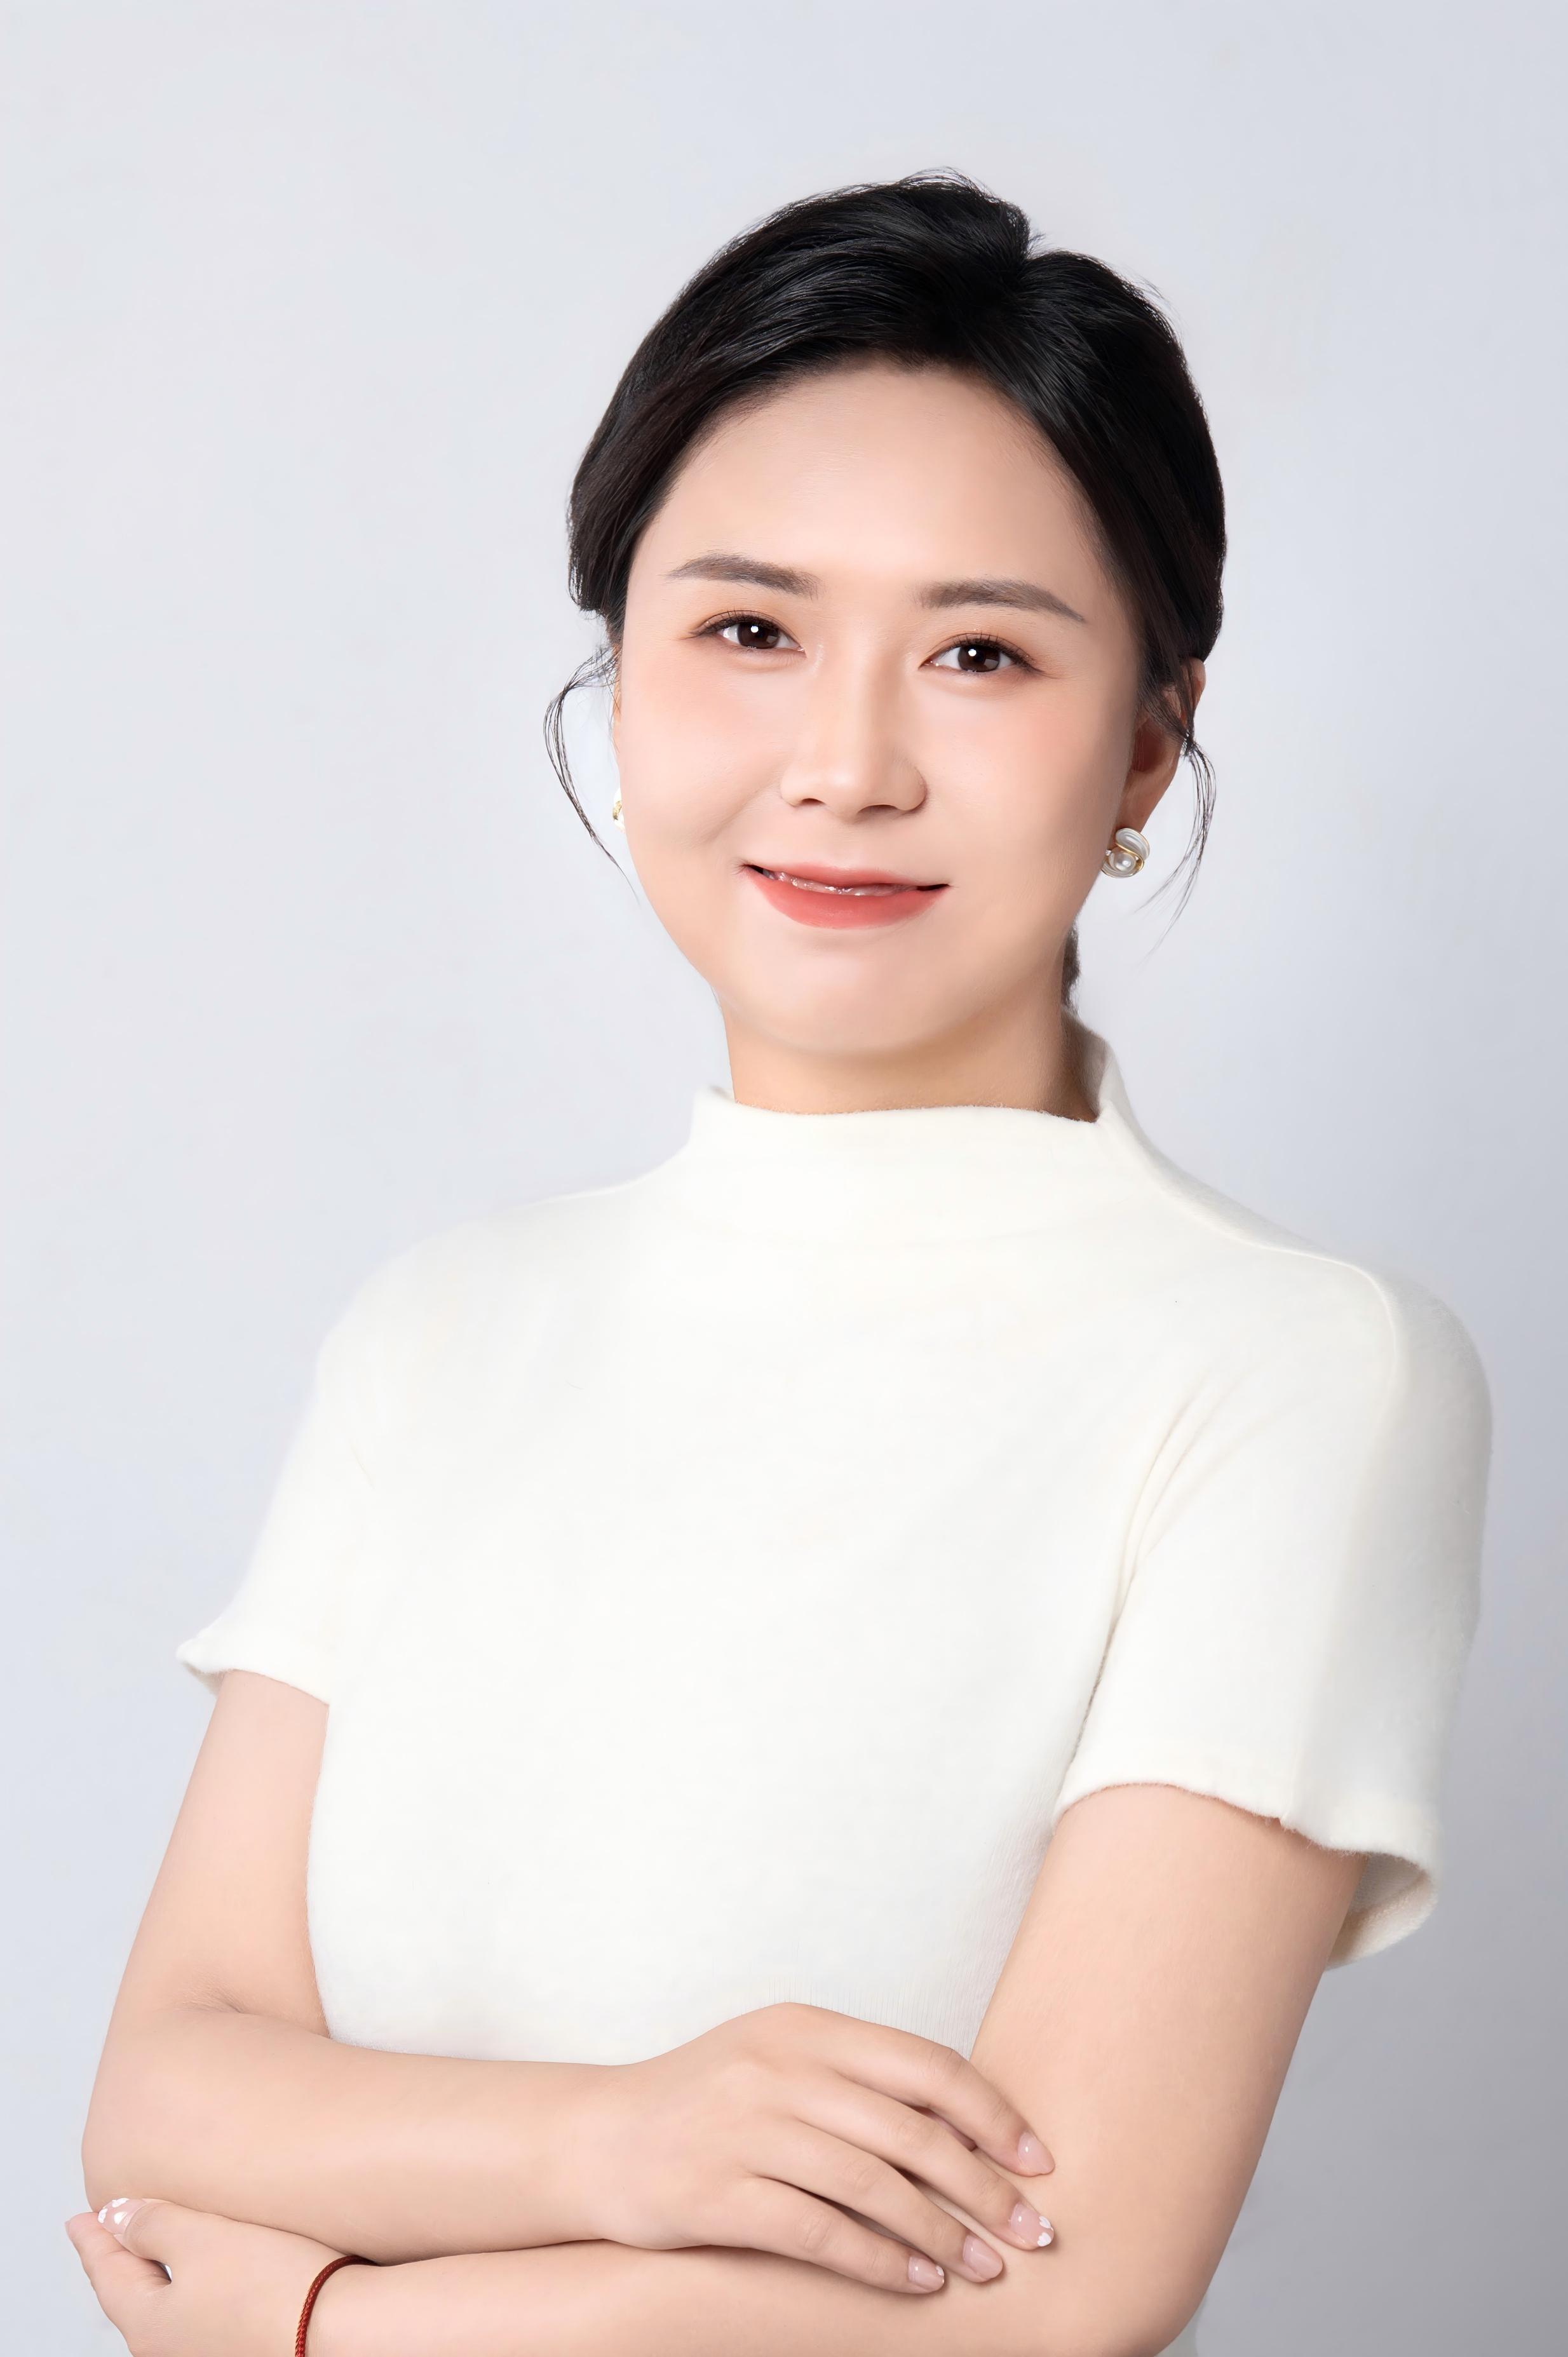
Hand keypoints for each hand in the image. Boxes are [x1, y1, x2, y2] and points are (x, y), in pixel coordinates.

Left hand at [64, 2196, 359, 2355]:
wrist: (338, 2331)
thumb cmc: (271, 2288)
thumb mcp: (200, 2239)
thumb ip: (152, 2225)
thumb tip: (115, 2217)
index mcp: (147, 2324)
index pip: (106, 2272)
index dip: (93, 2238)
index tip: (79, 2218)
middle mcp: (168, 2350)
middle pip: (131, 2295)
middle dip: (121, 2258)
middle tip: (110, 2231)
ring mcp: (205, 2353)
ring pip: (166, 2306)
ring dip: (156, 2272)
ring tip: (155, 2246)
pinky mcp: (242, 2348)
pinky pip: (198, 2314)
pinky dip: (189, 2286)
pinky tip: (208, 2272)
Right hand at [578, 1999, 1055, 2296]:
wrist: (597, 2139)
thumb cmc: (708, 2103)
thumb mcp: (780, 2062)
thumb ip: (859, 2081)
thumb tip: (972, 2128)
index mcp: (806, 2027)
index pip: (925, 2063)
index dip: (993, 2113)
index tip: (1041, 2161)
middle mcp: (780, 2069)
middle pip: (912, 2129)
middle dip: (986, 2187)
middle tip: (1038, 2230)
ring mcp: (746, 2130)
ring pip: (874, 2185)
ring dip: (943, 2233)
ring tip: (987, 2268)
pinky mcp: (719, 2193)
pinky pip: (819, 2233)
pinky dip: (879, 2261)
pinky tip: (919, 2284)